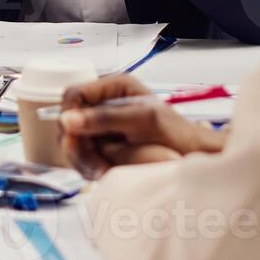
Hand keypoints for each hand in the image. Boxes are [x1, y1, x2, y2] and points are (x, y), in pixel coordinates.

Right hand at [57, 75, 224, 179]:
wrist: (191, 157)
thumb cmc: (175, 133)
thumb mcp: (142, 120)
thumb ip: (105, 118)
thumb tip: (69, 120)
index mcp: (113, 87)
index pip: (73, 94)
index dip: (70, 114)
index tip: (76, 136)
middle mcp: (104, 105)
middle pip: (68, 121)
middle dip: (77, 143)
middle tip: (94, 161)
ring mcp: (101, 127)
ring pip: (72, 142)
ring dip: (83, 158)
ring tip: (103, 169)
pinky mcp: (102, 147)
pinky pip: (82, 157)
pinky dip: (89, 167)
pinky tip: (105, 172)